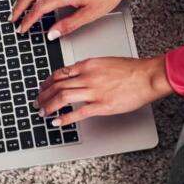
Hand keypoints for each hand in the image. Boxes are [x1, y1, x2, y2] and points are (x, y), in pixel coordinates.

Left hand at [34, 56, 173, 126]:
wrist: (147, 76)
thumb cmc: (132, 70)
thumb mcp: (106, 62)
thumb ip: (90, 68)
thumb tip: (78, 74)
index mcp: (88, 65)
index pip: (60, 73)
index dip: (47, 82)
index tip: (43, 88)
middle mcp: (87, 77)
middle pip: (57, 85)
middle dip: (43, 95)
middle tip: (37, 102)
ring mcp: (93, 91)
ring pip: (62, 97)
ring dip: (49, 106)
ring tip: (42, 112)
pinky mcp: (101, 105)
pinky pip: (77, 113)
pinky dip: (64, 118)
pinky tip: (57, 122)